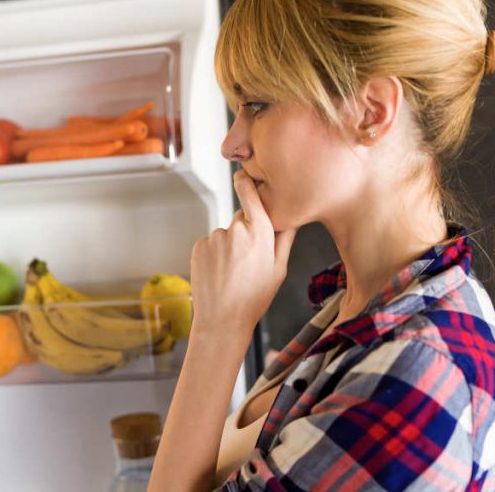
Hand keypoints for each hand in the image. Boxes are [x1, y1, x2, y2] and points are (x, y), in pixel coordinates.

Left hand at [189, 170, 296, 335]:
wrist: (222, 320)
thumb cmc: (255, 298)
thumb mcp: (279, 269)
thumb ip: (286, 238)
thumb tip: (294, 215)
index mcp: (261, 234)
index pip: (251, 195)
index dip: (246, 182)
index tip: (243, 173)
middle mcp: (236, 231)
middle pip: (242, 218)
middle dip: (246, 231)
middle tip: (248, 259)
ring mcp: (215, 238)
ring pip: (225, 233)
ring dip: (229, 245)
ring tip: (233, 272)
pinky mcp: (199, 246)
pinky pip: (210, 243)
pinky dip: (215, 253)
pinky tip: (220, 273)